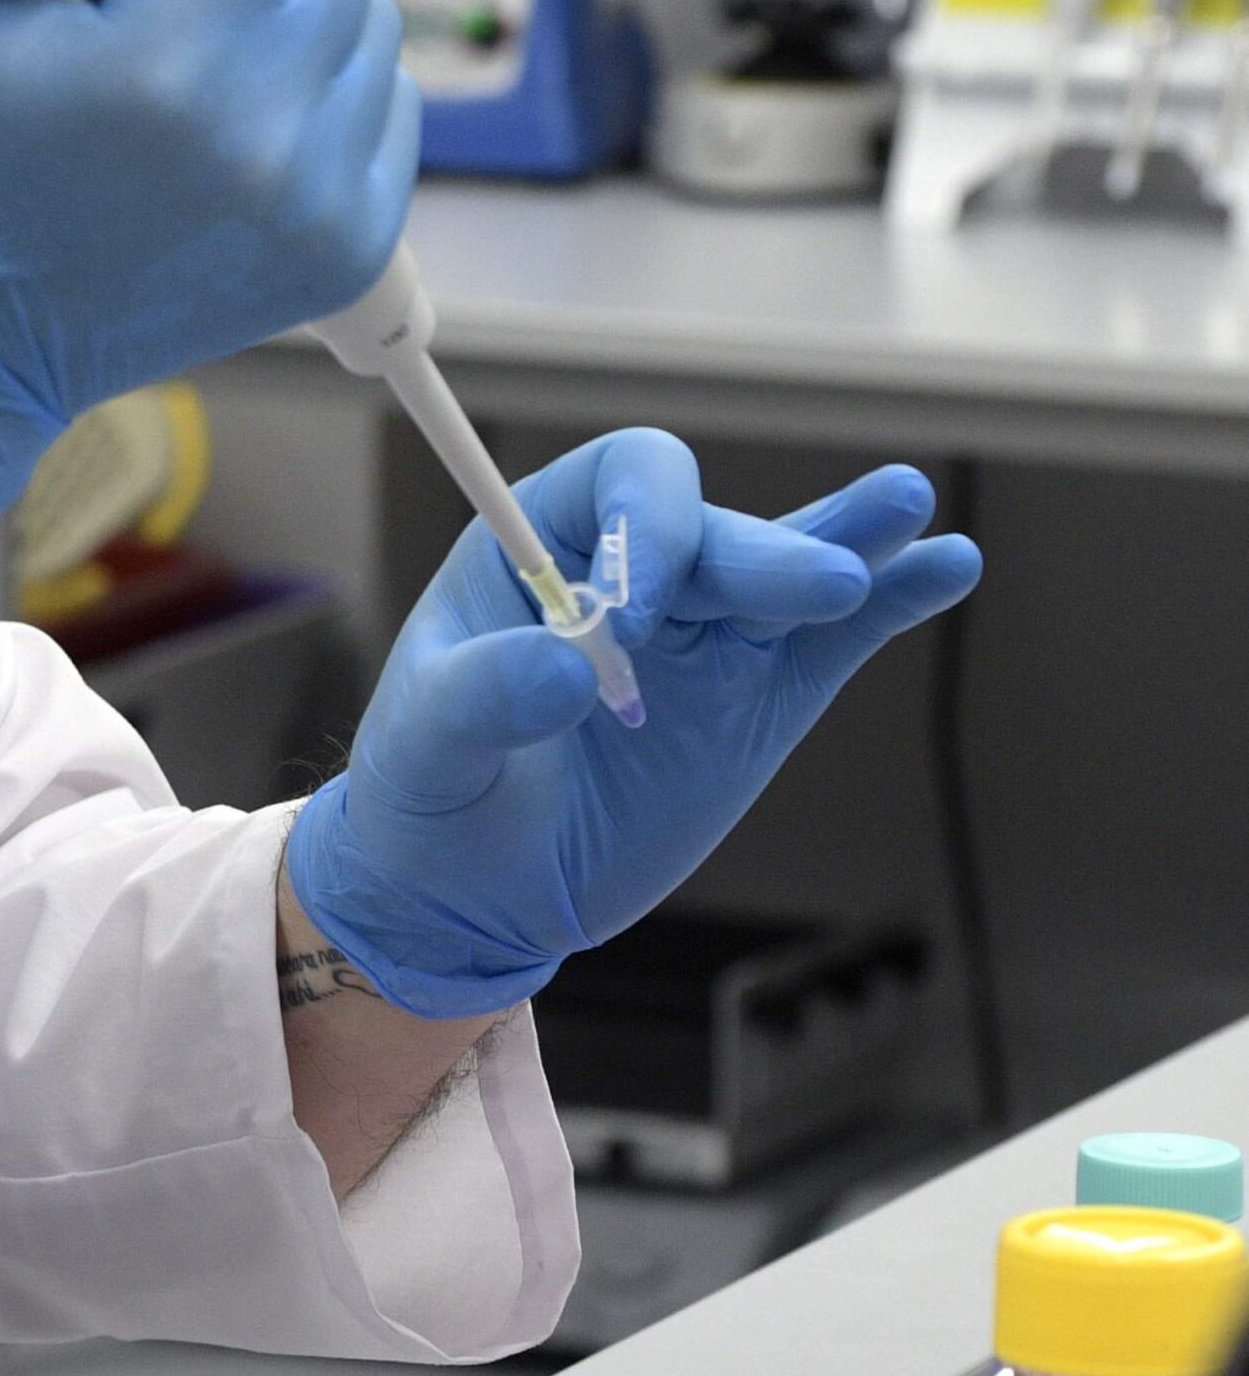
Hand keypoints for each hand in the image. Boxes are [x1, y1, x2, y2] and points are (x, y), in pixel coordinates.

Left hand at [284, 430, 982, 1017]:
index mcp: (536, 549)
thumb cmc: (429, 794)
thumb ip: (481, 699)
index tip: (632, 615)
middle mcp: (633, 574)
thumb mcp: (426, 748)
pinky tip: (950, 566)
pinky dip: (894, 603)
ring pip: (786, 571)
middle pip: (716, 531)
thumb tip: (567, 671)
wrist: (469, 890)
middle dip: (766, 553)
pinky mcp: (759, 700)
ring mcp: (706, 635)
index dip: (644, 525)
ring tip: (908, 513)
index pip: (615, 485)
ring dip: (848, 542)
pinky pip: (836, 641)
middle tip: (823, 585)